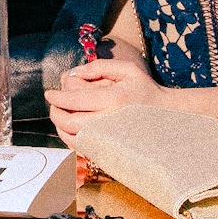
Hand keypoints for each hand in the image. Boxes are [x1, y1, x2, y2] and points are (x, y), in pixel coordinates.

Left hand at [44, 56, 163, 143]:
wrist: (168, 118)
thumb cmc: (146, 91)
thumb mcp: (128, 70)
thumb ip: (99, 67)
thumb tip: (73, 72)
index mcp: (114, 99)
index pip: (75, 100)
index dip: (57, 98)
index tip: (49, 93)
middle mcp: (110, 122)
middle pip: (69, 122)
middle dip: (55, 113)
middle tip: (53, 105)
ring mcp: (110, 140)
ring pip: (73, 139)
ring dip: (60, 128)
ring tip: (59, 116)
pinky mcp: (110, 151)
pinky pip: (83, 149)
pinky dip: (71, 139)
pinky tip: (71, 129)